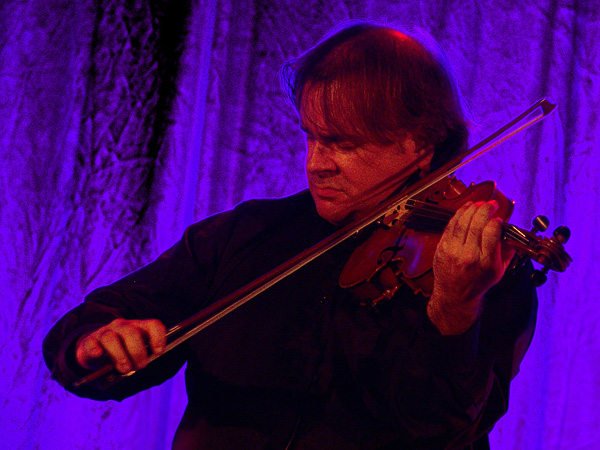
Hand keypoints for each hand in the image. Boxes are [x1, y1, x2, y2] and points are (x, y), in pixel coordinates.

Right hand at [75, 318, 165, 373]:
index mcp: (138, 327)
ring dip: (119, 355)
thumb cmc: (121, 353)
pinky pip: (91, 343)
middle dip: (138, 351)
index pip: (152, 325)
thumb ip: (140, 357)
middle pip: (131, 332)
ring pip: (111, 337)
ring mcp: (104, 332)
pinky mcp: (89, 341)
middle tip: (141, 366)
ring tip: (125, 369)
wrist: (95, 351)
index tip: (158, 352)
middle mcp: (122, 326)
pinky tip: (98, 355)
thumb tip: (143, 365)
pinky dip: (95, 349)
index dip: (158, 337)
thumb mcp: (133, 354)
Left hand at [427, 201, 514, 333]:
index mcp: (486, 262)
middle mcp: (469, 256)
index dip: (496, 221)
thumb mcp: (499, 271)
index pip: (492, 232)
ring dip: (471, 209)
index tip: (499, 218)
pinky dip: (459, 214)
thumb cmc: (478, 282)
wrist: (455, 295)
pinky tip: (466, 208)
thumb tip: (511, 230)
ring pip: (462, 222)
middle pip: (476, 224)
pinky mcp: (442, 248)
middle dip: (485, 209)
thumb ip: (507, 251)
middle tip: (491, 204)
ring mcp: (453, 251)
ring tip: (479, 204)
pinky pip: (450, 226)